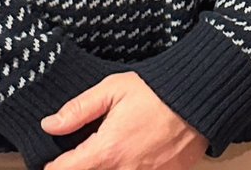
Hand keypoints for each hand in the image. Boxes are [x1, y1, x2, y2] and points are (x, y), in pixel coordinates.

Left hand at [42, 71, 207, 169]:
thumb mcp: (114, 88)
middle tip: (88, 153)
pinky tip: (132, 158)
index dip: (51, 167)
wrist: (200, 97)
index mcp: (106, 150)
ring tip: (112, 153)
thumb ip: (79, 109)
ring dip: (106, 168)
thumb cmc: (158, 90)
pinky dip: (131, 169)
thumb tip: (50, 125)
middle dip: (82, 167)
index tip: (51, 162)